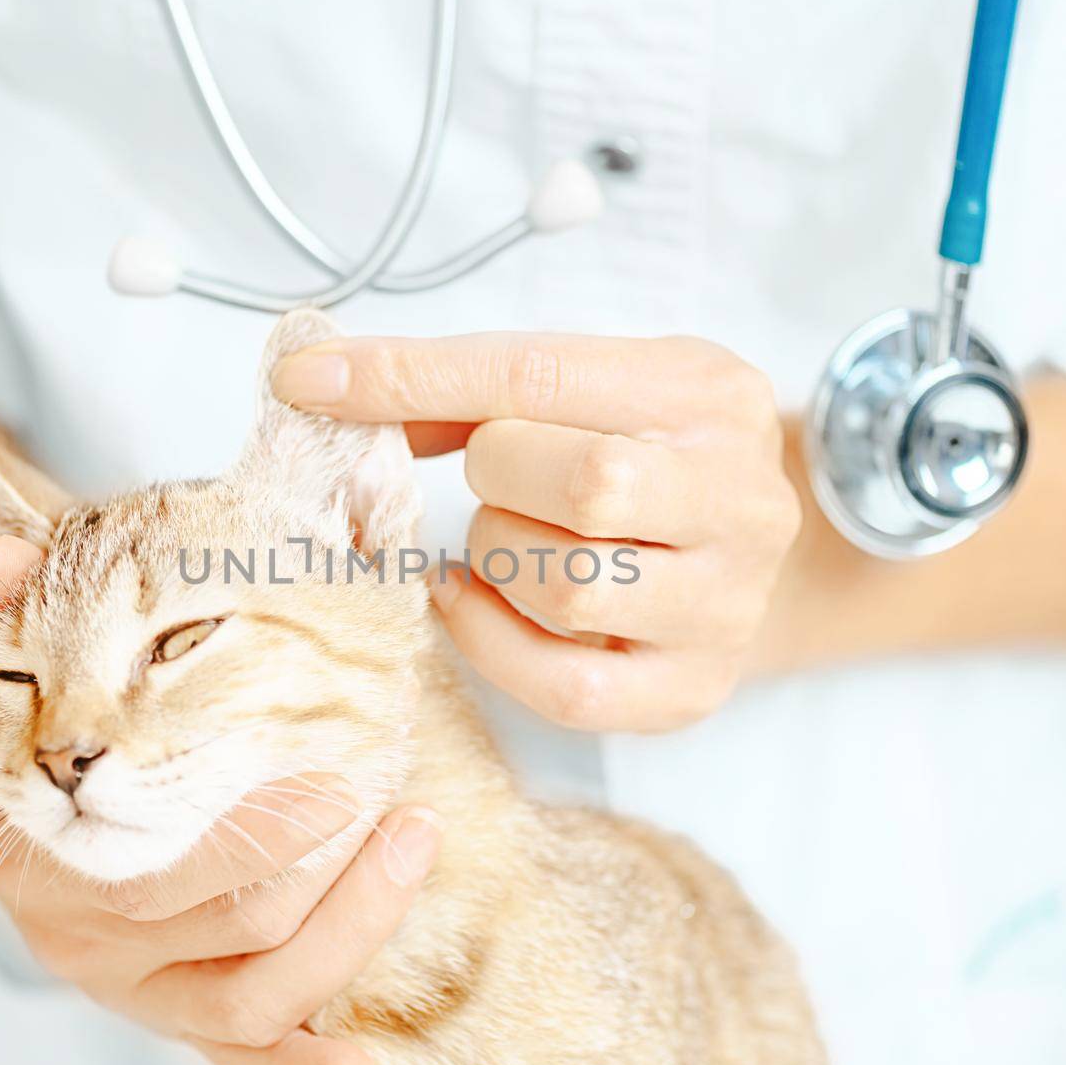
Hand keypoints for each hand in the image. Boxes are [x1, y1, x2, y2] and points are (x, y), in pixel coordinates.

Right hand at [0, 535, 442, 1064]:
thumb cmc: (9, 700)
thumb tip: (0, 555)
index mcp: (40, 855)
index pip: (161, 874)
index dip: (259, 838)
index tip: (346, 783)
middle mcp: (79, 934)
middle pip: (225, 934)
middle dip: (331, 881)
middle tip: (410, 812)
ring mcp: (122, 981)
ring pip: (245, 1000)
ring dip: (345, 937)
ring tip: (414, 851)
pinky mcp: (158, 1004)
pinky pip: (231, 1054)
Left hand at [273, 333, 799, 730]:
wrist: (753, 556)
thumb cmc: (645, 457)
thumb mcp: (585, 391)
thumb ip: (464, 390)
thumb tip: (317, 384)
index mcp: (706, 394)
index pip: (542, 375)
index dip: (413, 379)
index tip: (311, 380)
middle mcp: (740, 500)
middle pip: (586, 485)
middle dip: (497, 479)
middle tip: (496, 478)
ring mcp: (726, 604)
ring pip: (571, 589)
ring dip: (499, 559)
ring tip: (511, 538)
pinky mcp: (693, 689)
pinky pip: (566, 687)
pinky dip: (492, 643)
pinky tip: (476, 601)